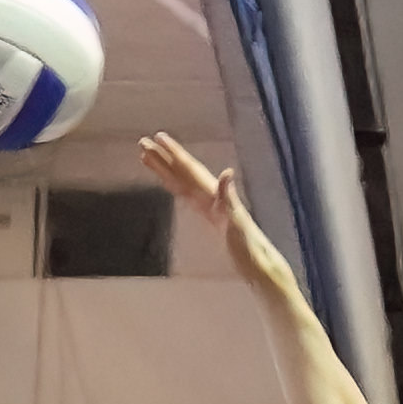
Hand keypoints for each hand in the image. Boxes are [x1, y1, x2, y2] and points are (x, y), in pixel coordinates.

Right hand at [139, 134, 297, 295]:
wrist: (260, 265)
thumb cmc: (250, 249)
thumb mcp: (239, 223)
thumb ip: (230, 198)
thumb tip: (226, 172)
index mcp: (215, 197)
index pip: (190, 171)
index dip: (174, 154)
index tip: (158, 137)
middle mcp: (212, 197)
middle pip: (183, 173)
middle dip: (163, 158)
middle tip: (143, 142)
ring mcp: (210, 207)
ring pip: (182, 182)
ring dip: (166, 169)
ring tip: (147, 157)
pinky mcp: (210, 218)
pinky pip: (187, 197)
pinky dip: (176, 187)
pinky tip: (171, 183)